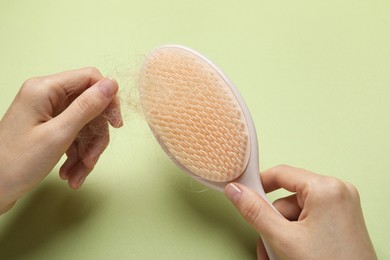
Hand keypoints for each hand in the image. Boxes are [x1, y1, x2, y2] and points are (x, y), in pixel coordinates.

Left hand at [0, 68, 122, 213]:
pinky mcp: (48, 127)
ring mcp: (47, 112)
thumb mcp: (58, 135)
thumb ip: (87, 107)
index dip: (107, 99)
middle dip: (94, 136)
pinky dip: (77, 156)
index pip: (90, 79)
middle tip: (91, 159)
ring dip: (86, 152)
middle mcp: (46, 96)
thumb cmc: (17, 163)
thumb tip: (112, 85)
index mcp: (45, 89)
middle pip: (89, 106)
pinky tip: (71, 174)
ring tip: (77, 175)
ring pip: (84, 125)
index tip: (115, 123)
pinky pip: (74, 136)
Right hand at [224, 165, 376, 259]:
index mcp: (326, 188)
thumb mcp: (283, 238)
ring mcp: (341, 207)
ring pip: (295, 214)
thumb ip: (256, 211)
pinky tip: (292, 254)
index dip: (258, 184)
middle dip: (273, 223)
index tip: (242, 194)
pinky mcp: (341, 221)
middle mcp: (337, 192)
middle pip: (287, 199)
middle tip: (268, 243)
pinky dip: (295, 236)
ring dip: (281, 234)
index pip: (281, 173)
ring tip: (280, 256)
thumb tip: (236, 191)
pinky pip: (308, 221)